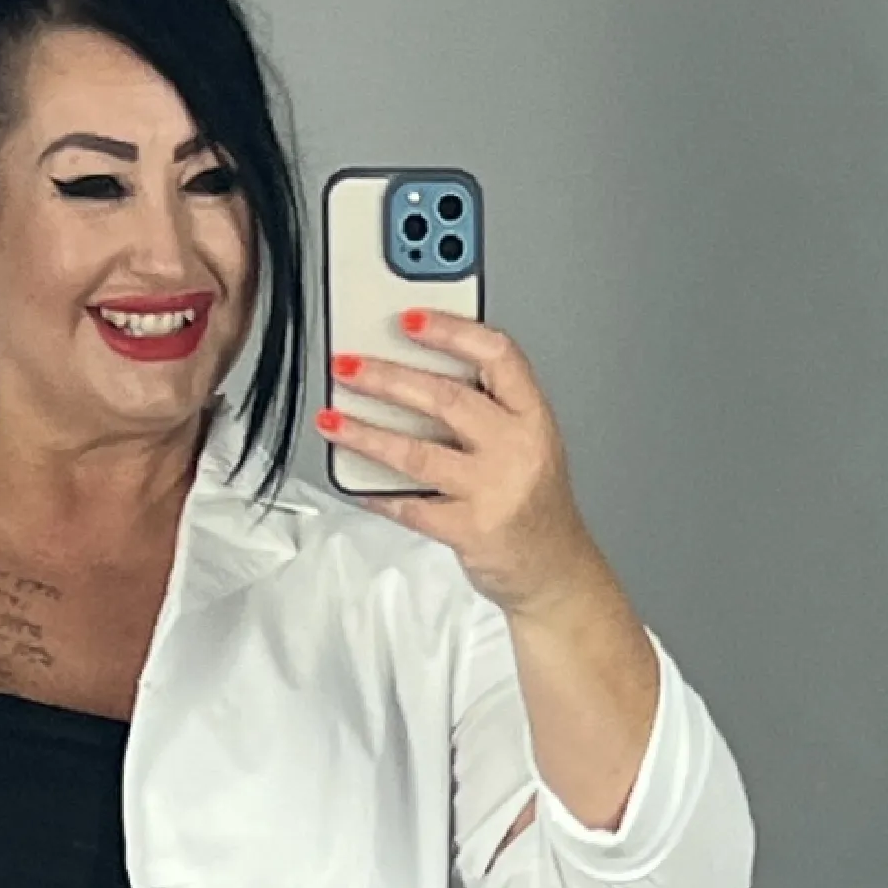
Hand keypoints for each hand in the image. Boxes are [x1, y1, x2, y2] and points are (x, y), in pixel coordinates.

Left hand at [317, 313, 599, 616]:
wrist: (553, 568)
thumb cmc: (534, 502)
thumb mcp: (529, 441)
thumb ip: (487, 407)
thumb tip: (416, 371)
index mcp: (533, 415)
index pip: (497, 355)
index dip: (452, 330)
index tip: (411, 320)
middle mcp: (516, 447)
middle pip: (446, 398)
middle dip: (388, 378)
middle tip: (349, 366)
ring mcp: (493, 490)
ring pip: (418, 452)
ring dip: (367, 433)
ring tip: (333, 420)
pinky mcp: (469, 529)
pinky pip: (410, 505)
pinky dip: (377, 493)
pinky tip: (356, 482)